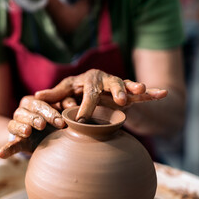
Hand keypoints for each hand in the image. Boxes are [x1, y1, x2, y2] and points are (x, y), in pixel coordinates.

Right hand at [0, 95, 76, 158]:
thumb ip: (67, 104)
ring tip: (28, 132)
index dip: (49, 112)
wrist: (51, 135)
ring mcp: (18, 127)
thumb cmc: (58, 118)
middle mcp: (23, 112)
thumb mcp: (63, 109)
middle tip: (42, 125)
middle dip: (34, 118)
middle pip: (24, 112)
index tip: (60, 122)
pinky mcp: (18, 142)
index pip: (39, 103)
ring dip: (20, 127)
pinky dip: (6, 149)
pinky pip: (10, 144)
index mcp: (34, 102)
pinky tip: (1, 154)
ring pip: (13, 124)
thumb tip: (71, 105)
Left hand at [35, 69, 167, 121]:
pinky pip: (142, 94)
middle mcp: (105, 80)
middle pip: (111, 83)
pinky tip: (163, 93)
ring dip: (134, 87)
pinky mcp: (129, 93)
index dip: (85, 105)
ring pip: (127, 85)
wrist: (93, 87)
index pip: (87, 91)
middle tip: (119, 100)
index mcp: (89, 79)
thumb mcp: (65, 91)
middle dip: (116, 90)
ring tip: (141, 89)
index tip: (81, 119)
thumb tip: (35, 96)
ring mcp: (118, 85)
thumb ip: (54, 94)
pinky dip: (152, 93)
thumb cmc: (77, 89)